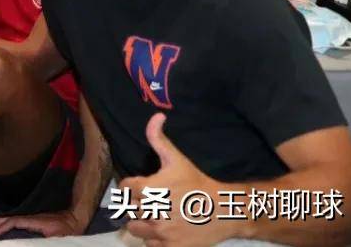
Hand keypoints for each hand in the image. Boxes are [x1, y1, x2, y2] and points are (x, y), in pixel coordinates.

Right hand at [0, 209, 85, 238]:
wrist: (77, 219)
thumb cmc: (70, 231)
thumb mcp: (59, 239)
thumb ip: (46, 243)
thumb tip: (29, 243)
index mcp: (35, 222)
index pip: (15, 222)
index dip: (3, 227)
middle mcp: (31, 218)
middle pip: (10, 218)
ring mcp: (32, 219)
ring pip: (12, 218)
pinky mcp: (34, 221)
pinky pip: (17, 220)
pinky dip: (7, 221)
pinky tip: (3, 223)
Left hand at [121, 114, 231, 246]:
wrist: (225, 210)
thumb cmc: (198, 183)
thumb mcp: (177, 159)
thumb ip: (159, 138)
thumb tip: (156, 116)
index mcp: (147, 188)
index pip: (124, 188)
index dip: (132, 186)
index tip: (144, 187)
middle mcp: (150, 211)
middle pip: (129, 209)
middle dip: (139, 205)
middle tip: (155, 202)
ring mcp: (160, 232)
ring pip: (135, 229)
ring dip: (143, 224)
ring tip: (157, 217)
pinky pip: (150, 246)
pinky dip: (155, 241)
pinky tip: (166, 231)